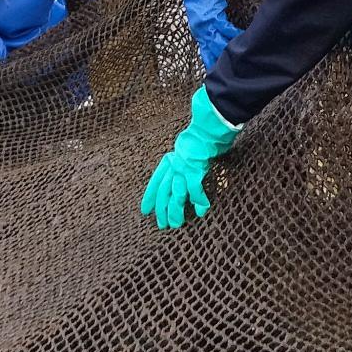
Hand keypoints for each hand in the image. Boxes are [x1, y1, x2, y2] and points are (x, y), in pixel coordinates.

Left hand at [139, 87, 241, 228]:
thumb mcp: (187, 149)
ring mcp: (182, 168)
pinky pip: (194, 191)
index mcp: (169, 159)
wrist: (207, 126)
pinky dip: (198, 201)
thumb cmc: (201, 135)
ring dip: (176, 211)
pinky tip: (202, 210)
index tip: (145, 210)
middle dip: (162, 210)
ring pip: (175, 196)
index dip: (150, 197)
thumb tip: (185, 172)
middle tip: (162, 224)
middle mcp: (173, 165)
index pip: (156, 181)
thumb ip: (184, 161)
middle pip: (163, 192)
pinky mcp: (194, 170)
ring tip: (177, 224)